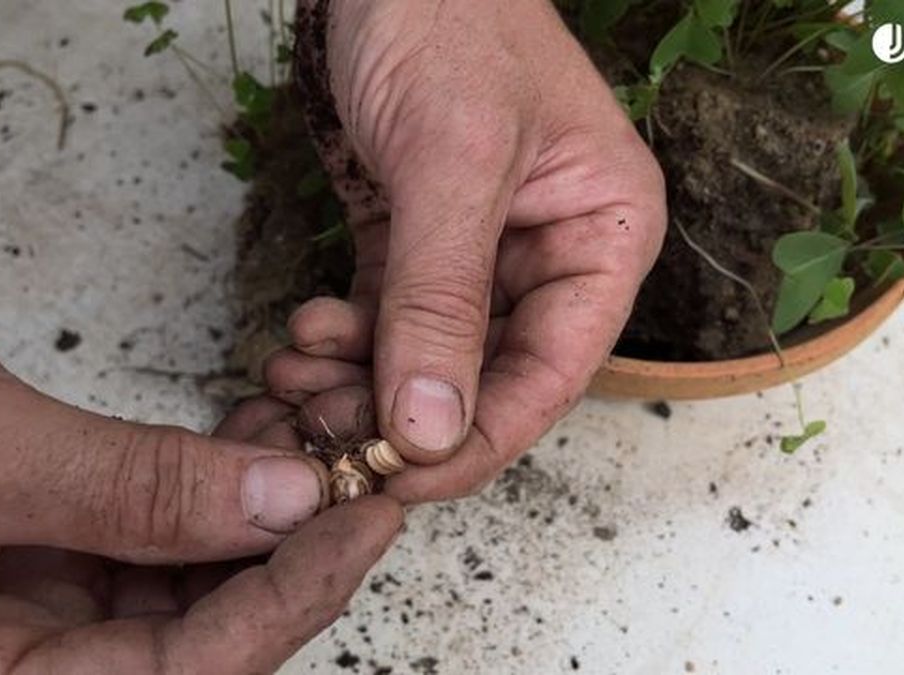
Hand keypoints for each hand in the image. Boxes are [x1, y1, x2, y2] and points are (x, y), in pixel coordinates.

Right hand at [0, 305, 401, 671]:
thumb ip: (117, 489)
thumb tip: (281, 502)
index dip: (284, 600)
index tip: (365, 520)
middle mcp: (3, 668)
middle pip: (190, 637)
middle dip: (284, 551)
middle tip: (359, 467)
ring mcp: (20, 609)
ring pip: (179, 581)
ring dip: (256, 512)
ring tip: (312, 436)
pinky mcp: (32, 546)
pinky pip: (146, 529)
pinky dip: (208, 483)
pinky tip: (253, 435)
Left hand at [283, 0, 665, 501]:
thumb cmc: (449, 15)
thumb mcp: (453, 159)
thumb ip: (443, 298)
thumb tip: (433, 427)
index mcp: (605, 234)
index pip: (554, 370)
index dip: (482, 437)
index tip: (404, 476)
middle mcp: (553, 253)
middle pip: (489, 375)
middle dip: (407, 412)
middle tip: (331, 438)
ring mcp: (485, 251)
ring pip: (431, 357)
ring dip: (363, 382)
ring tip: (298, 376)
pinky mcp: (422, 240)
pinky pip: (389, 320)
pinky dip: (346, 343)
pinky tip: (304, 338)